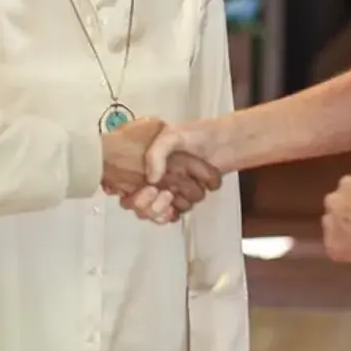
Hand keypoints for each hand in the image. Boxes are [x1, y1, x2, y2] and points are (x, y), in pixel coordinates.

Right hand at [102, 120, 219, 206]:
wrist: (224, 143)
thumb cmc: (195, 135)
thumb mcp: (171, 135)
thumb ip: (157, 154)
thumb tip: (151, 180)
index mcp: (145, 163)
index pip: (127, 185)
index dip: (133, 193)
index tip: (148, 188)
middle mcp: (154, 178)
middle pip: (139, 204)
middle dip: (149, 204)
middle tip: (164, 193)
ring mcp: (168, 189)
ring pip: (155, 212)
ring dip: (161, 208)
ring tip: (171, 196)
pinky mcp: (183, 199)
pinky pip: (170, 214)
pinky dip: (170, 215)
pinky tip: (173, 210)